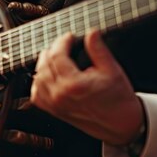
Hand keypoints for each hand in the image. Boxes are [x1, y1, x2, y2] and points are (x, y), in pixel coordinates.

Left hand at [30, 30, 144, 145]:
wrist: (120, 124)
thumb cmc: (118, 98)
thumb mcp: (112, 69)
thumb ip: (98, 49)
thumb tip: (91, 32)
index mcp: (74, 84)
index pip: (57, 56)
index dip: (62, 42)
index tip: (69, 36)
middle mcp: (60, 95)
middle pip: (44, 65)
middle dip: (52, 50)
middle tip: (63, 44)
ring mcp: (55, 104)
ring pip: (37, 78)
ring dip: (43, 64)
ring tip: (55, 56)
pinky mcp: (54, 111)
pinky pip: (36, 95)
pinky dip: (38, 82)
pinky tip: (47, 74)